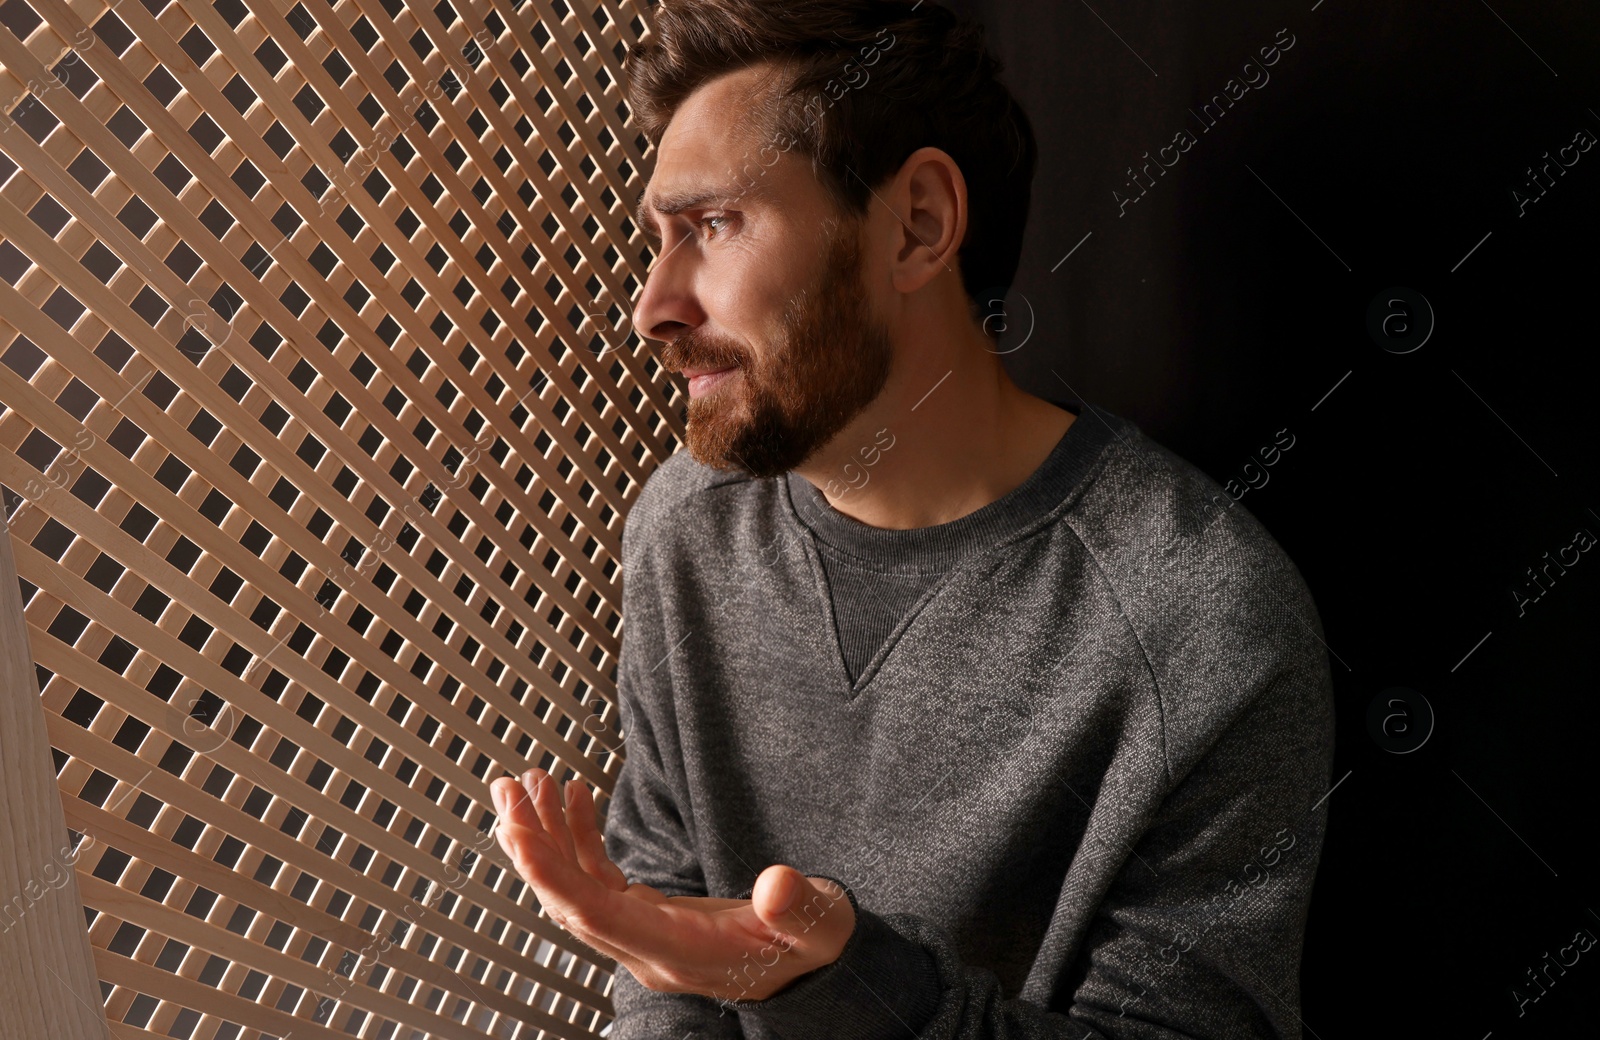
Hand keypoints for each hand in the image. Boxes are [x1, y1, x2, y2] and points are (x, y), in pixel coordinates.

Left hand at [488, 769, 856, 1002]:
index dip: (553, 874)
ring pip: (576, 888)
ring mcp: (643, 934)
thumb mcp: (819, 927)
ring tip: (527, 784)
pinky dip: (578, 838)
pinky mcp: (648, 916)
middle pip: (570, 901)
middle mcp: (647, 949)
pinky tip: (572, 799)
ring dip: (546, 837)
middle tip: (507, 790)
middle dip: (532, 845)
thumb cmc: (813, 948)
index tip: (519, 834)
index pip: (597, 915)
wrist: (813, 973)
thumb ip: (798, 908)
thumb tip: (777, 885)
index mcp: (678, 952)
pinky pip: (597, 879)